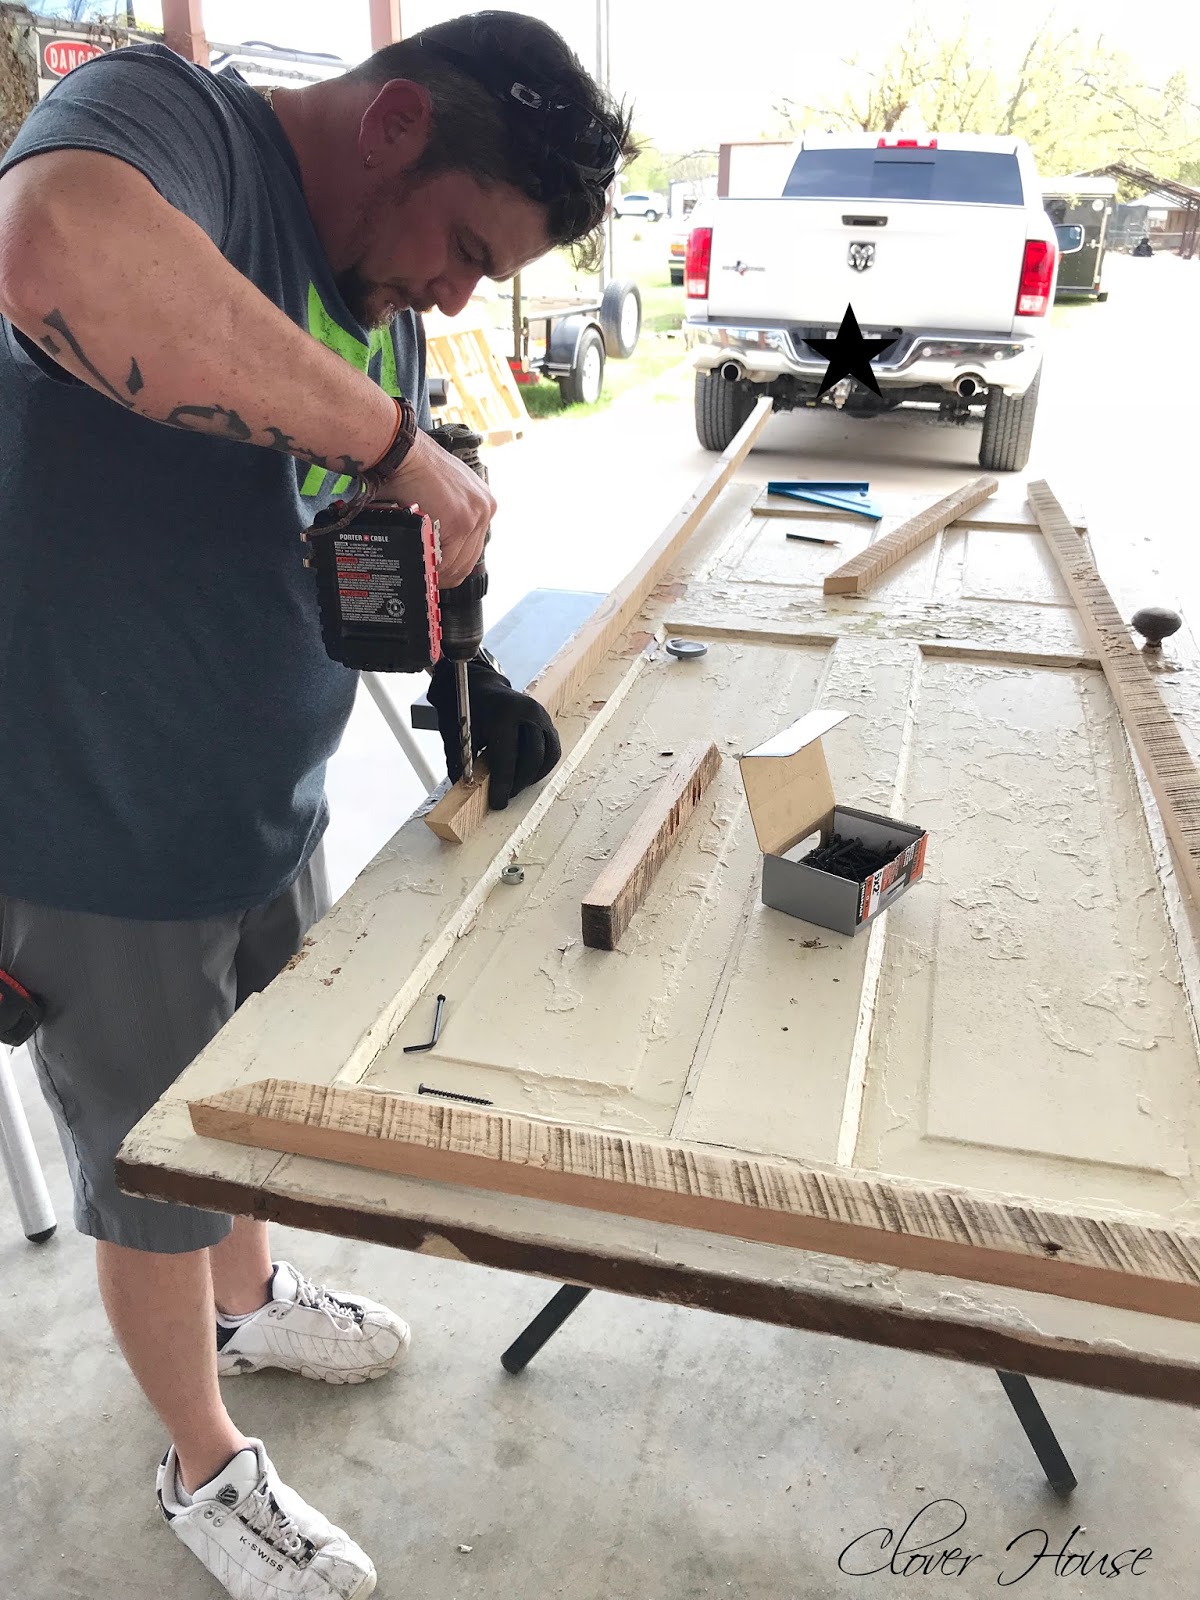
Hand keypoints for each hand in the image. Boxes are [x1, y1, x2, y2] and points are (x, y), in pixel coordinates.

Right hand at [375, 428, 495, 587]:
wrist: (401, 451)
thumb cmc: (410, 466)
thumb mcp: (438, 491)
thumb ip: (443, 516)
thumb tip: (433, 547)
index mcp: (481, 502)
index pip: (473, 548)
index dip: (452, 565)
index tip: (435, 573)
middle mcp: (484, 508)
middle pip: (468, 560)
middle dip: (444, 574)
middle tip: (424, 579)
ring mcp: (475, 516)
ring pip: (457, 564)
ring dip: (436, 572)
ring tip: (417, 571)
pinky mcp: (460, 523)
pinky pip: (445, 560)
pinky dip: (429, 565)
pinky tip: (416, 561)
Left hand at [427, 655, 561, 808]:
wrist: (479, 686)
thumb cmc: (466, 710)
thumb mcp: (456, 733)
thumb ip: (460, 762)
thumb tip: (465, 791)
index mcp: (502, 714)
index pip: (507, 757)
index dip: (503, 784)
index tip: (498, 802)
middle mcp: (528, 712)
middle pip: (531, 758)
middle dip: (518, 783)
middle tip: (505, 796)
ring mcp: (542, 716)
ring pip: (545, 756)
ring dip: (531, 777)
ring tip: (515, 786)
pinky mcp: (548, 722)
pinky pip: (552, 750)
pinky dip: (542, 767)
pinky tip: (527, 775)